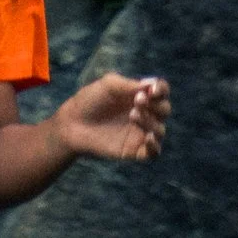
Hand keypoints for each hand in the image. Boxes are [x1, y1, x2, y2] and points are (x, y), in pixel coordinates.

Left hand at [54, 72, 168, 167]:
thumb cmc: (89, 100)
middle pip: (164, 110)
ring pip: (160, 130)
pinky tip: (148, 138)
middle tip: (137, 101)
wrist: (72, 124)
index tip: (152, 90)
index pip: (161, 92)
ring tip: (132, 115)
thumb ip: (130, 85)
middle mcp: (144, 114)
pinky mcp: (133, 150)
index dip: (161, 89)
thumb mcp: (109, 85)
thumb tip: (152, 84)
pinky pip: (153, 152)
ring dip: (151, 121)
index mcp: (140, 96)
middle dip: (156, 105)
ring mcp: (139, 133)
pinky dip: (155, 146)